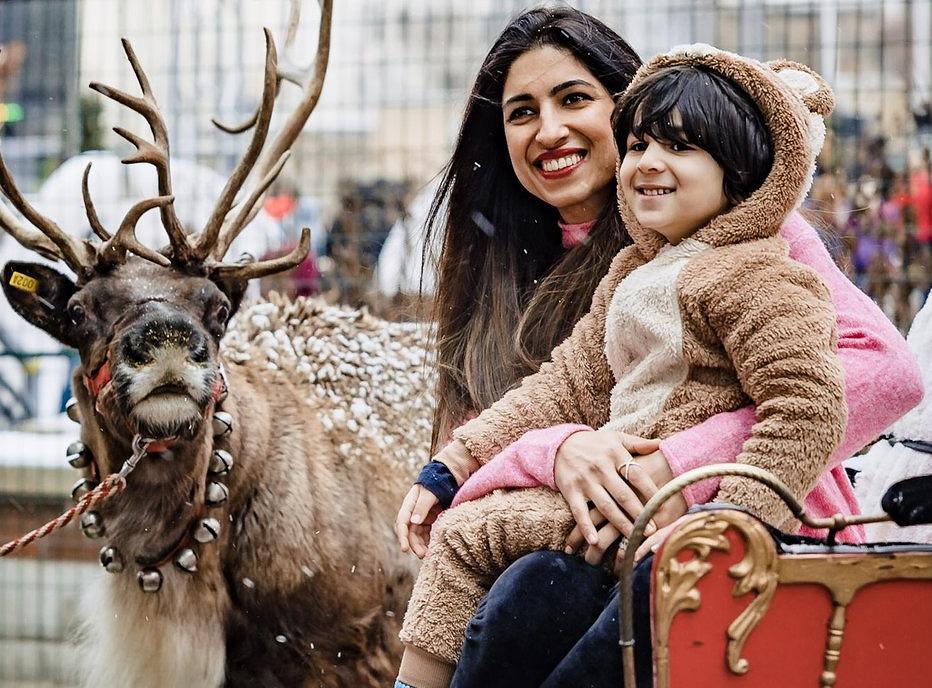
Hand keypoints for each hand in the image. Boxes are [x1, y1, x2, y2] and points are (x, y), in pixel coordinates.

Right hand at [395, 483, 441, 557]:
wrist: (446, 478)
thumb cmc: (436, 483)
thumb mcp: (429, 493)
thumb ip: (422, 507)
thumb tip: (414, 522)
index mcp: (409, 505)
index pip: (402, 523)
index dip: (402, 537)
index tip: (405, 549)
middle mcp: (413, 512)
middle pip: (410, 532)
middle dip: (414, 545)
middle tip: (422, 555)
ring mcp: (421, 517)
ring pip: (418, 535)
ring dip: (421, 545)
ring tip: (428, 555)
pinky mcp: (429, 520)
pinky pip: (426, 533)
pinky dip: (428, 541)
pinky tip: (432, 548)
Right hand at [565, 448, 687, 563]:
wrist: (560, 444)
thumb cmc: (593, 443)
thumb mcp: (615, 438)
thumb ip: (638, 443)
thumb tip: (661, 444)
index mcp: (614, 454)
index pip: (636, 474)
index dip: (650, 490)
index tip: (663, 504)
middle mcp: (600, 468)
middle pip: (623, 494)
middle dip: (639, 513)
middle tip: (652, 530)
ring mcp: (585, 481)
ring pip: (605, 506)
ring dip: (620, 524)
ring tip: (634, 537)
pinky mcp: (571, 491)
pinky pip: (579, 512)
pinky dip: (586, 527)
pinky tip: (595, 541)